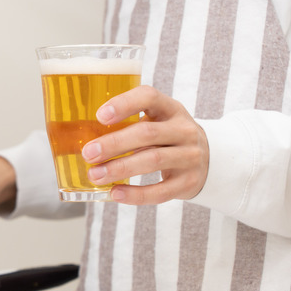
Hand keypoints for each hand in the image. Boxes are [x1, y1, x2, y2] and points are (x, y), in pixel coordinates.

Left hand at [82, 85, 208, 204]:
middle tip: (88, 153)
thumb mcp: (157, 122)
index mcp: (170, 109)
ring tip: (95, 175)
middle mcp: (184, 130)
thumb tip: (81, 139)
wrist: (209, 161)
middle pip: (147, 133)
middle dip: (114, 144)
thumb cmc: (167, 138)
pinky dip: (136, 194)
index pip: (149, 97)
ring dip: (120, 168)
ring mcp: (189, 156)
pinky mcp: (188, 183)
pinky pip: (160, 191)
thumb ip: (129, 125)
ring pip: (153, 160)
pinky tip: (115, 193)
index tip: (99, 116)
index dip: (124, 104)